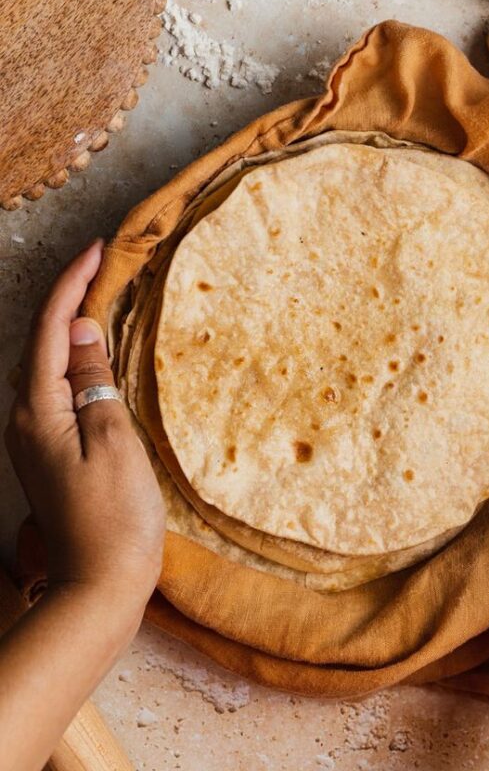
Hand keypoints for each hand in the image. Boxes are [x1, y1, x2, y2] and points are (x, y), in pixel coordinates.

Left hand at [5, 240, 164, 619]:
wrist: (99, 588)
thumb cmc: (116, 518)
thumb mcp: (114, 440)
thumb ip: (96, 380)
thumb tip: (84, 330)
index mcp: (37, 411)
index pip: (52, 329)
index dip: (73, 284)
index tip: (98, 250)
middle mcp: (24, 420)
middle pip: (42, 342)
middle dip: (68, 297)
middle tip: (102, 263)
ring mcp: (33, 439)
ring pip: (48, 365)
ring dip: (70, 327)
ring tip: (100, 295)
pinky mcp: (48, 453)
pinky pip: (57, 389)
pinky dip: (75, 360)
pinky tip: (96, 354)